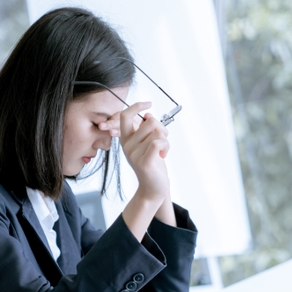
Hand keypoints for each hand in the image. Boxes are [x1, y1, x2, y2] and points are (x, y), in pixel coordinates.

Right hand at [118, 103, 170, 238]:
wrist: (153, 188)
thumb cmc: (153, 164)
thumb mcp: (147, 144)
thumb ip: (146, 130)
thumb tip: (148, 114)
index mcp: (126, 139)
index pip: (125, 116)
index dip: (136, 106)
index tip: (149, 103)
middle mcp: (127, 145)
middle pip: (149, 122)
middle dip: (162, 128)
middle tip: (163, 141)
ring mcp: (134, 154)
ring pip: (157, 132)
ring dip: (166, 140)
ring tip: (162, 151)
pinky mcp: (144, 162)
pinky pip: (158, 142)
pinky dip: (166, 147)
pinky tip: (163, 155)